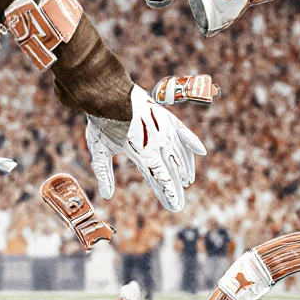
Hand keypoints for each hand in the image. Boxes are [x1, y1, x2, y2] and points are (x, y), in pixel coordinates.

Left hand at [85, 85, 206, 211]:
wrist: (108, 92)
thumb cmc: (101, 122)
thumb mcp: (98, 150)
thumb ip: (104, 173)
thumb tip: (107, 196)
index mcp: (142, 152)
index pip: (160, 179)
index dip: (169, 194)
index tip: (175, 207)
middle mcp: (157, 142)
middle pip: (171, 170)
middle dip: (176, 189)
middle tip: (179, 204)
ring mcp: (163, 129)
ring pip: (180, 153)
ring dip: (184, 169)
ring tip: (187, 181)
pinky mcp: (166, 117)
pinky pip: (183, 132)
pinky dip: (192, 141)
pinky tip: (201, 151)